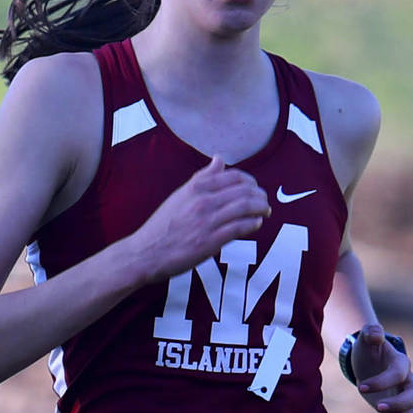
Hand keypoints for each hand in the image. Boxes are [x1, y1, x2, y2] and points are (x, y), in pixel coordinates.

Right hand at [129, 158, 269, 278]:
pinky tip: (257, 223)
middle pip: (244, 190)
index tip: (254, 187)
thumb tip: (219, 159)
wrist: (146, 252)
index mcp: (196, 188)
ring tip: (265, 211)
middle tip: (264, 200)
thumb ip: (202, 177)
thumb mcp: (180, 195)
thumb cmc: (163, 225)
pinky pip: (241, 227)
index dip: (250, 181)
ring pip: (246, 207)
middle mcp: (203, 201)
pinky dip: (253, 223)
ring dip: (261, 208)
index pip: (234, 176)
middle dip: (260, 194)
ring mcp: (208, 221)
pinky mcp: (212, 241)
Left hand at [346, 328, 412, 412]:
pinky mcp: (405, 410)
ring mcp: (410, 396)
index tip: (361, 387)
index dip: (381, 382)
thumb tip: (375, 334)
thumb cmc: (368, 352)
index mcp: (401, 363)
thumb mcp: (366, 339)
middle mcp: (410, 380)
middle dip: (399, 405)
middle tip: (378, 408)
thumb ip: (371, 332)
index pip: (398, 374)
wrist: (369, 365)